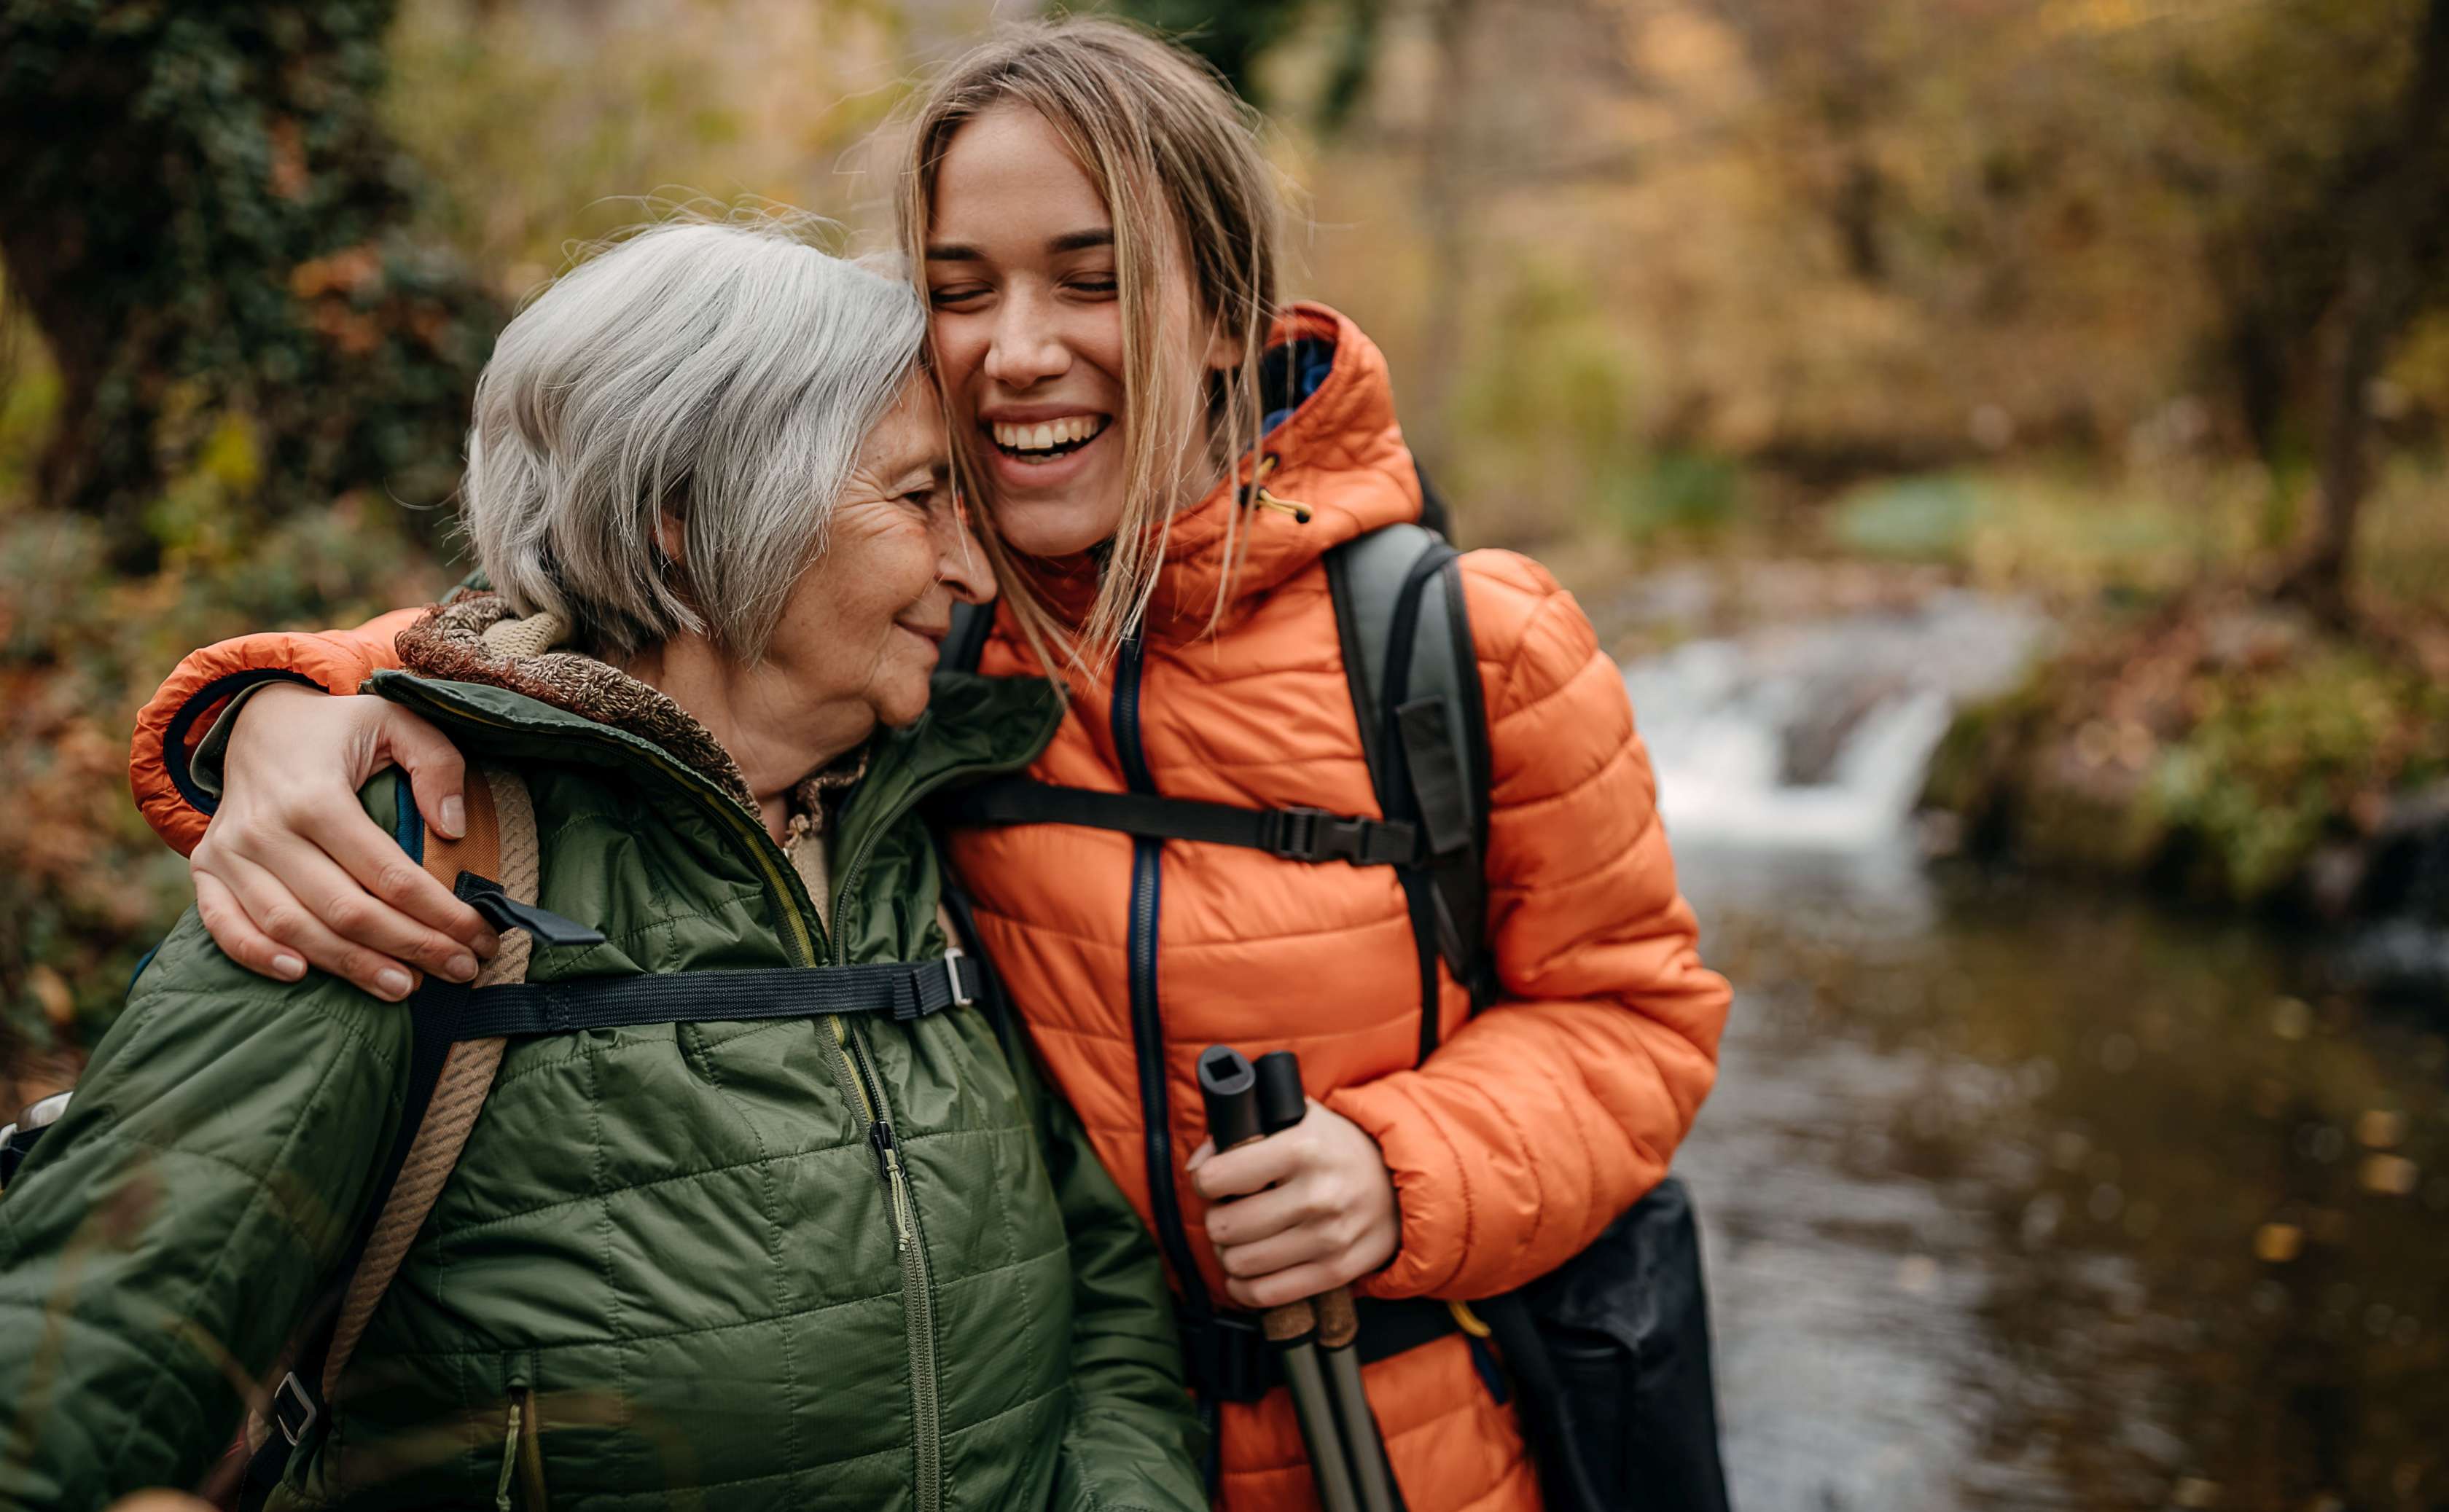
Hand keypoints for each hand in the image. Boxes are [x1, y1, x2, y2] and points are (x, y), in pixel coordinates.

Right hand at [189, 684, 495, 1000]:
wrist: (257, 719)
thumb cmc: (338, 729)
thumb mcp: (397, 720)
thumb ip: (436, 763)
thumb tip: (454, 829)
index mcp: (316, 796)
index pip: (389, 874)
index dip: (440, 914)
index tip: (482, 936)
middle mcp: (266, 829)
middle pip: (346, 910)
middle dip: (411, 947)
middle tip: (461, 970)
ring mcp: (230, 852)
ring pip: (292, 928)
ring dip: (350, 965)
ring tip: (404, 987)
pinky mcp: (207, 868)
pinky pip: (222, 924)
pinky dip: (255, 955)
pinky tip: (299, 976)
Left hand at [1186, 1099, 1399, 1310]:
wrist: (1399, 1182)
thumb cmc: (1336, 1147)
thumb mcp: (1297, 1118)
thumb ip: (1243, 1128)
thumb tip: (1197, 1165)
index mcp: (1302, 1148)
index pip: (1218, 1178)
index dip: (1205, 1181)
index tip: (1213, 1182)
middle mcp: (1317, 1194)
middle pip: (1225, 1226)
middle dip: (1217, 1220)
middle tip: (1228, 1213)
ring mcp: (1329, 1237)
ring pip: (1241, 1263)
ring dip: (1230, 1255)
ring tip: (1240, 1241)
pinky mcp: (1337, 1271)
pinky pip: (1267, 1293)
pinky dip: (1245, 1288)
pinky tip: (1246, 1273)